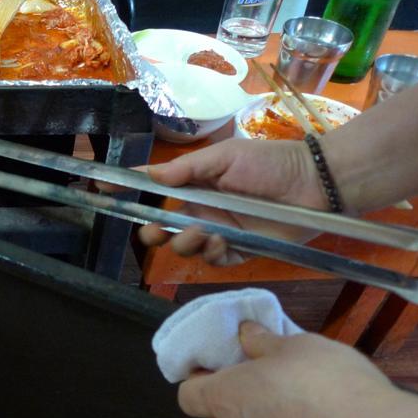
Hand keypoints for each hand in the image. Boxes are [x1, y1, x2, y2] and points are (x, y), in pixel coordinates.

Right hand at [131, 138, 328, 265]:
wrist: (315, 184)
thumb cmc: (270, 162)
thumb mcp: (225, 157)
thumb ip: (187, 168)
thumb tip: (150, 176)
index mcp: (195, 185)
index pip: (154, 188)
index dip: (127, 189)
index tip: (102, 187)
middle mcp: (203, 209)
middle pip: (163, 227)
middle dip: (152, 233)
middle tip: (156, 232)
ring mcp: (220, 231)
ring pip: (186, 246)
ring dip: (185, 242)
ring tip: (200, 233)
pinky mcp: (241, 250)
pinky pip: (214, 260)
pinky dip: (210, 254)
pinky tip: (218, 242)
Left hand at [179, 321, 417, 417]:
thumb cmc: (326, 383)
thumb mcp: (296, 345)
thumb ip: (264, 341)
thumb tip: (244, 334)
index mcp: (227, 398)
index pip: (187, 396)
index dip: (196, 379)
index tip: (216, 364)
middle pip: (218, 416)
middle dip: (231, 396)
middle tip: (260, 375)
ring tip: (297, 398)